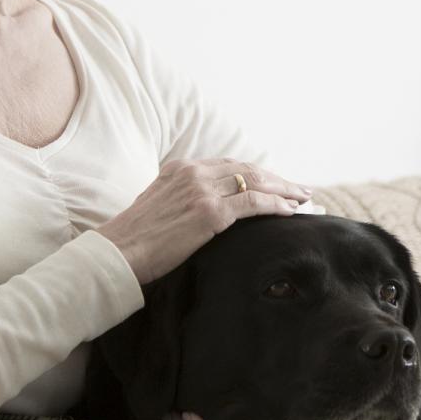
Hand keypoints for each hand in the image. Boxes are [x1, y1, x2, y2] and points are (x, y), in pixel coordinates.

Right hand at [96, 158, 313, 284]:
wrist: (117, 254)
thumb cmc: (135, 239)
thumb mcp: (157, 205)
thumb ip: (180, 198)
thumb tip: (202, 210)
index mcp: (180, 168)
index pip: (230, 165)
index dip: (257, 173)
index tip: (275, 182)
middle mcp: (193, 172)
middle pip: (248, 169)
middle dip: (278, 179)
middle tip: (299, 189)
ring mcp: (202, 190)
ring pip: (256, 182)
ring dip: (284, 190)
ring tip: (303, 199)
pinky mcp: (210, 212)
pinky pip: (254, 203)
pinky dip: (276, 205)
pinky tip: (290, 211)